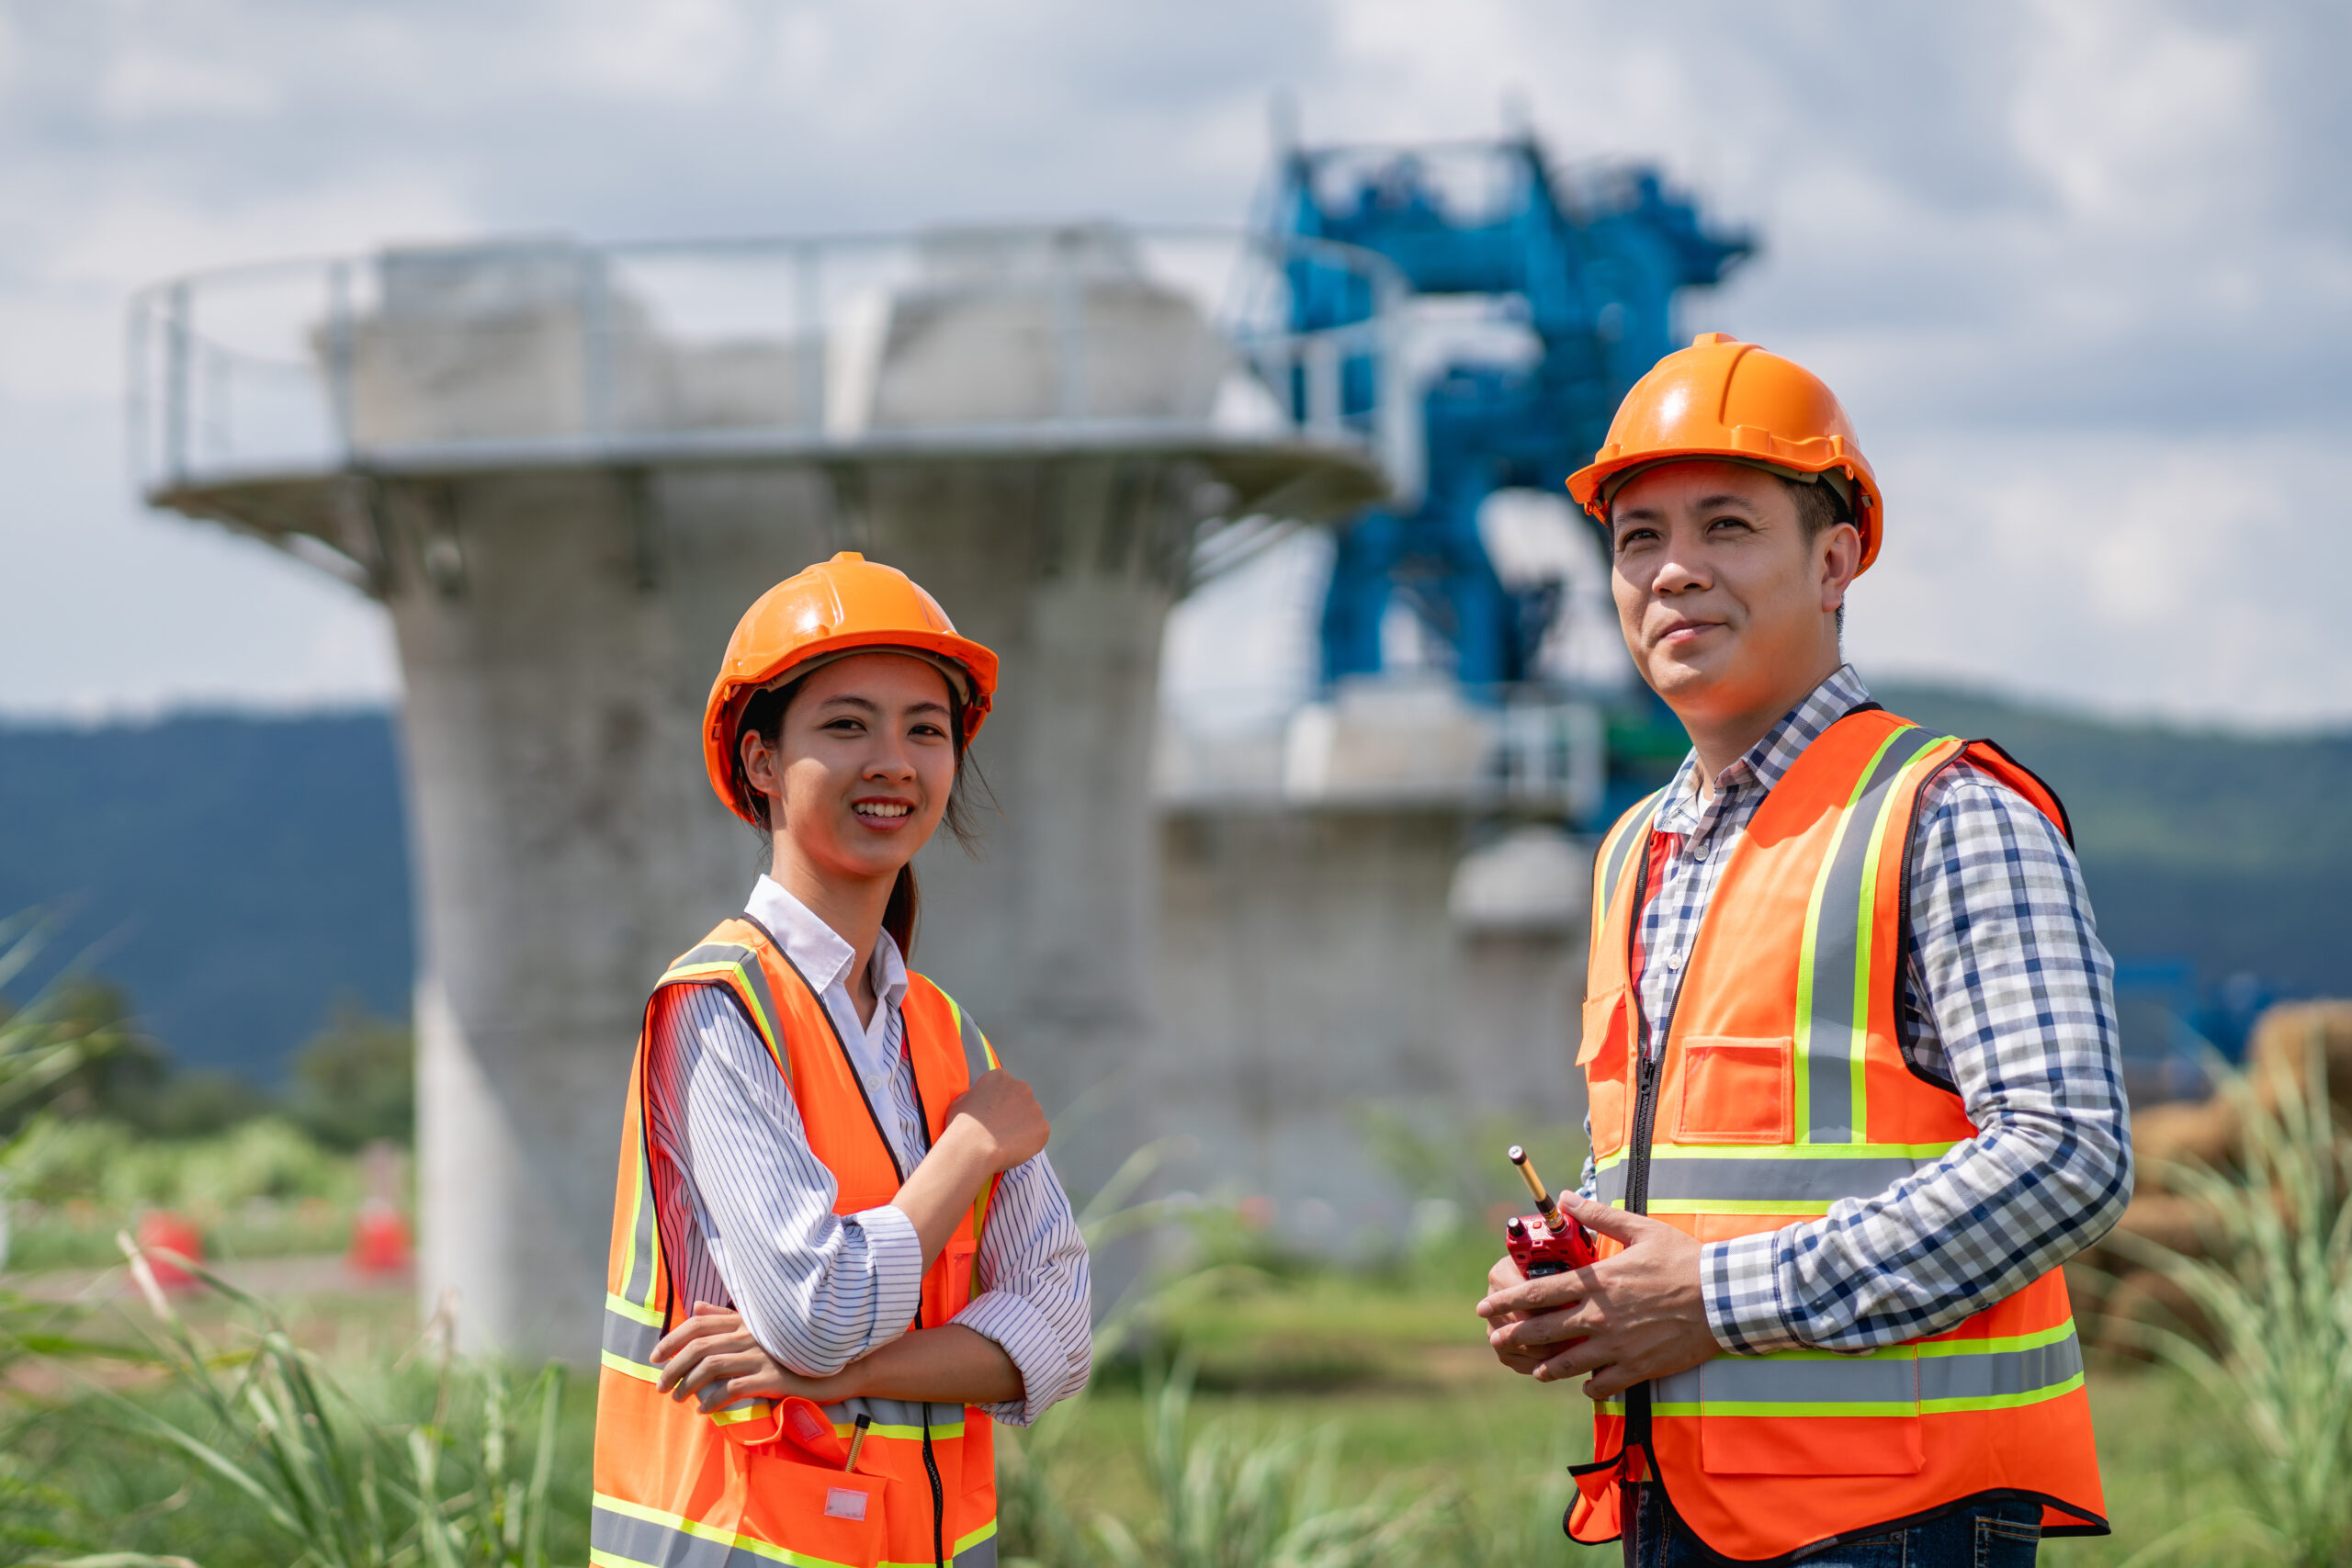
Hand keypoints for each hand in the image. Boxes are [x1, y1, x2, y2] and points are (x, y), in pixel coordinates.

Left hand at [655, 1303, 843, 1411]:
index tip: (655, 1357)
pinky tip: (705, 1410)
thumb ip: (729, 1318)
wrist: (837, 1366)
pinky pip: (733, 1388)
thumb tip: (697, 1307)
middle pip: (699, 1346)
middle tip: (661, 1387)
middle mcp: (750, 1335)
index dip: (672, 1339)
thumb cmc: (795, 1348)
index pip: (699, 1324)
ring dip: (688, 1385)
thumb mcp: (761, 1328)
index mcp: (746, 1321)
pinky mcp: (773, 1378)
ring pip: (711, 1367)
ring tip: (679, 1400)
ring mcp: (762, 1355)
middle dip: (673, 1367)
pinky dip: (713, 1400)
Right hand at [941, 1069, 1048, 1171]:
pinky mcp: (1043, 1127)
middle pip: (1021, 1099)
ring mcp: (1035, 1107)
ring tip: (1004, 1142)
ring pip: (1031, 1118)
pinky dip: (1030, 1142)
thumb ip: (974, 1096)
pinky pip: (1038, 1134)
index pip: (1004, 1087)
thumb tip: (978, 1099)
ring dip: (1022, 1127)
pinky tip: (1014, 1149)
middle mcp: (1022, 1087)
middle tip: (999, 1130)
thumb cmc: (961, 1125)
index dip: (998, 1102)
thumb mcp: (960, 1101)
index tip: (991, 1115)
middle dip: (1013, 1112)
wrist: (974, 1148)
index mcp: (1000, 1077)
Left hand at [1475, 1193, 1718, 1400]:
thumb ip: (1598, 1216)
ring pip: (1566, 1364)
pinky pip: (1601, 1385)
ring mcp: (1616, 1347)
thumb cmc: (1683, 1260)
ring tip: (1533, 1367)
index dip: (1506, 1300)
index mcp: (1596, 1284)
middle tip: (1495, 1340)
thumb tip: (1566, 1197)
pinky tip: (1583, 1382)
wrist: (1723, 1299)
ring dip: (1545, 1366)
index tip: (1484, 1306)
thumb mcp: (1640, 1229)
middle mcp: (1599, 1318)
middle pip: (1542, 1331)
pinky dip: (1588, 1385)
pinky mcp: (1637, 1368)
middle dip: (1513, 1336)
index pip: (1537, 1293)